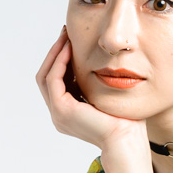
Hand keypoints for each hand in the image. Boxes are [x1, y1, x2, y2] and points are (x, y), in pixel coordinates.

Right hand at [36, 29, 149, 154]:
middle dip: (55, 53)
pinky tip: (69, 48)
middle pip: (46, 77)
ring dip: (55, 54)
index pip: (57, 81)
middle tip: (65, 33)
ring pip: (46, 76)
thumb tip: (95, 60)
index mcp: (68, 113)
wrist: (127, 139)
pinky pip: (53, 79)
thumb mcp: (104, 96)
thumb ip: (94, 83)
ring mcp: (57, 113)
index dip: (60, 60)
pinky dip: (59, 62)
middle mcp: (59, 114)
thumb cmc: (124, 121)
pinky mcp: (61, 109)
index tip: (70, 40)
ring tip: (66, 37)